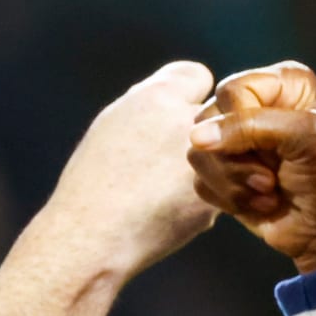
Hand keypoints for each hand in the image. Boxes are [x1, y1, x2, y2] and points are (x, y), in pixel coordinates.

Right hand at [49, 60, 218, 279]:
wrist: (90, 238)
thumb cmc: (92, 184)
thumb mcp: (113, 125)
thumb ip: (151, 106)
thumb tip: (177, 101)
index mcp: (158, 97)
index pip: (198, 76)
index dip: (190, 96)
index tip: (176, 115)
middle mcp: (188, 123)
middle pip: (217, 116)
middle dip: (208, 132)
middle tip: (171, 159)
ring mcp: (207, 164)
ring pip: (225, 156)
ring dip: (213, 167)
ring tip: (166, 190)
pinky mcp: (214, 202)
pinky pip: (221, 192)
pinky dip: (203, 200)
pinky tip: (170, 212)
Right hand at [188, 60, 315, 271]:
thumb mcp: (305, 138)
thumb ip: (250, 127)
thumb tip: (196, 137)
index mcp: (281, 84)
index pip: (231, 91)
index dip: (243, 125)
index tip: (275, 150)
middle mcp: (254, 105)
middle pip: (206, 120)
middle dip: (237, 158)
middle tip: (270, 177)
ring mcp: (235, 141)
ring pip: (198, 153)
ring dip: (235, 182)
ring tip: (269, 191)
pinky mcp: (223, 173)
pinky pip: (200, 180)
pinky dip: (230, 198)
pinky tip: (260, 203)